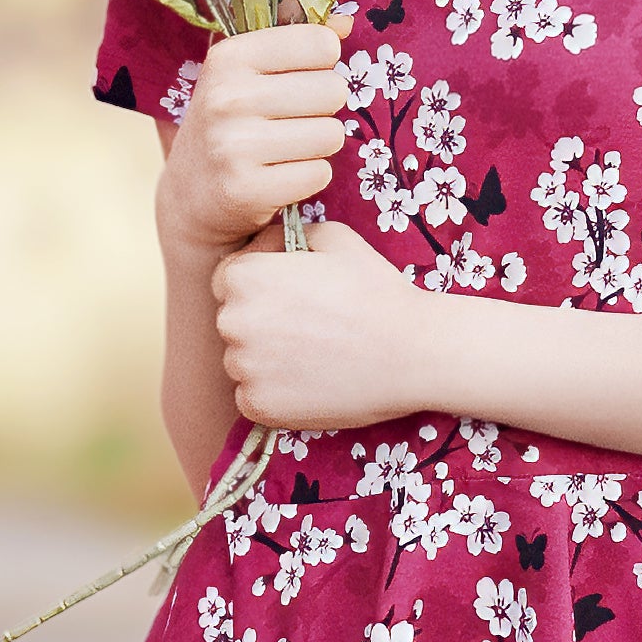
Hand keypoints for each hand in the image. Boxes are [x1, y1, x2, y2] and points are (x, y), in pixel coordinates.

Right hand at [156, 0, 354, 257]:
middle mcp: (228, 97)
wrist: (190, 194)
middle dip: (322, 109)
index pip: (321, 44)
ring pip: (331, 135)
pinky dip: (309, 177)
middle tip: (291, 121)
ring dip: (318, 146)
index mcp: (229, 57)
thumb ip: (296, 39)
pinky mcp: (246, 190)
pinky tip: (280, 175)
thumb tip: (345, 22)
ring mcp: (234, 146)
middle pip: (333, 90)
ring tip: (286, 149)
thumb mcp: (248, 72)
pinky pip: (319, 175)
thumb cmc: (231, 122)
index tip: (296, 79)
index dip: (321, 65)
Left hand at [211, 218, 435, 430]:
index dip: (260, 284)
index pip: (229, 279)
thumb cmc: (376, 291)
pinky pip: (252, 396)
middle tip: (309, 326)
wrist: (411, 352)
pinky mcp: (258, 407)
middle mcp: (233, 322)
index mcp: (244, 277)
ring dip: (267, 359)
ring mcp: (244, 368)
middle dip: (261, 321)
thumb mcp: (335, 238)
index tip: (293, 294)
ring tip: (314, 355)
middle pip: (233, 321)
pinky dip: (275, 393)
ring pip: (242, 361)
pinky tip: (311, 381)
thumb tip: (271, 242)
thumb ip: (292, 235)